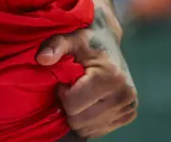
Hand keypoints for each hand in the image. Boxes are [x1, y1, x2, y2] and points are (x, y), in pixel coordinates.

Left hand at [37, 9, 136, 138]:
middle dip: (69, 107)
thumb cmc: (85, 39)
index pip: (73, 104)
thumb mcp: (69, 38)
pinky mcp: (129, 114)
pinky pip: (98, 131)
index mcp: (111, 77)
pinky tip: (88, 103)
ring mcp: (128, 107)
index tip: (65, 80)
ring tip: (79, 95)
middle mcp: (124, 95)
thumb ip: (55, 46)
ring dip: (78, 116)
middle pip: (80, 121)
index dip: (62, 93)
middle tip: (70, 88)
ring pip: (88, 129)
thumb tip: (41, 59)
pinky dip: (88, 121)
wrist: (108, 40)